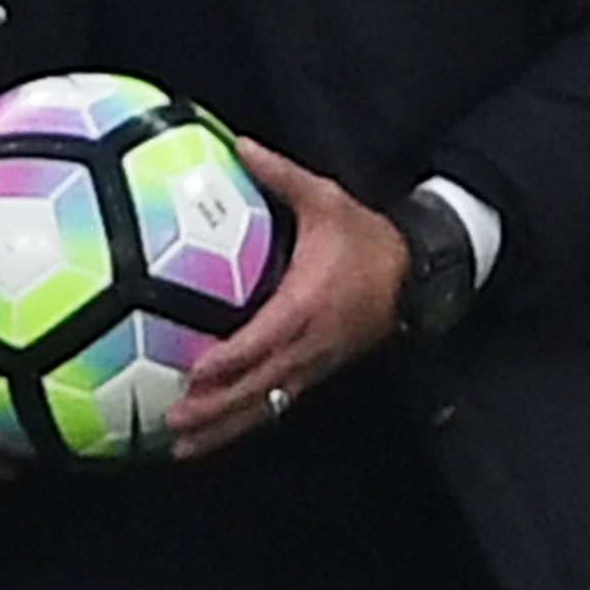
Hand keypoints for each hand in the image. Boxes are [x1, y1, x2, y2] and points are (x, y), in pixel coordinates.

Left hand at [164, 137, 404, 454]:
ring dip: (225, 428)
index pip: (263, 340)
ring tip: (183, 446)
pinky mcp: (316, 373)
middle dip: (216, 409)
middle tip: (174, 424)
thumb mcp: (325, 199)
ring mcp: (315, 364)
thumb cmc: (364, 236)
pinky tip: (214, 434)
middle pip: (259, 387)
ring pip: (266, 406)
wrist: (415, 271)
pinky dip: (244, 422)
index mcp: (307, 303)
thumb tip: (239, 143)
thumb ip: (279, 175)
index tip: (195, 372)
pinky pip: (277, 404)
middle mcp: (310, 343)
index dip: (230, 360)